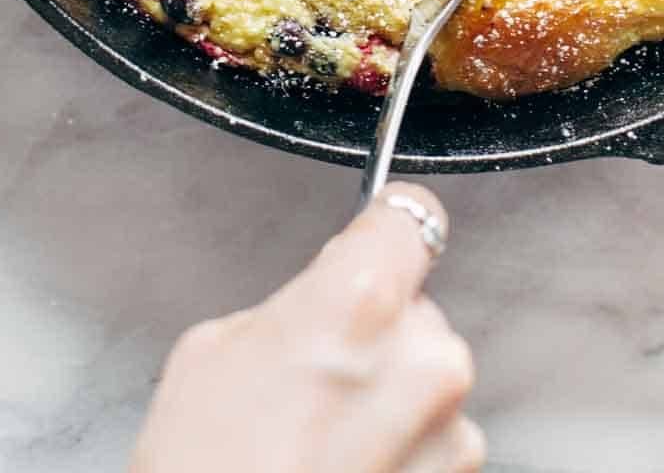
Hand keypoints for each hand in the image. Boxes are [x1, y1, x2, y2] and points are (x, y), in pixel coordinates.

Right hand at [131, 184, 483, 472]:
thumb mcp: (214, 348)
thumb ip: (292, 307)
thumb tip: (319, 304)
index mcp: (361, 303)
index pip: (408, 217)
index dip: (381, 231)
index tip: (370, 240)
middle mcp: (423, 359)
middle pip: (414, 308)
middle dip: (373, 333)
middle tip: (312, 378)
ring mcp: (449, 432)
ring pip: (424, 379)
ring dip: (388, 398)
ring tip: (317, 440)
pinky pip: (432, 440)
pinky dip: (398, 450)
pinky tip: (341, 469)